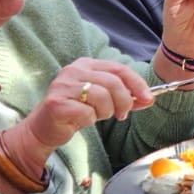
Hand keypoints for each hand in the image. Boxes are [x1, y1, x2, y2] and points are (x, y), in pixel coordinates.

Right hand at [9, 58, 154, 173]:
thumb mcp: (104, 102)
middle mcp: (73, 71)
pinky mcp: (56, 103)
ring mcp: (62, 86)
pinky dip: (90, 120)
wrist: (44, 129)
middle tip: (122, 114)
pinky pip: (87, 112)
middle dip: (124, 101)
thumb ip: (125, 97)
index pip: (119, 68)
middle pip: (113, 82)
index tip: (149, 98)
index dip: (137, 84)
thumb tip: (149, 98)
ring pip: (101, 96)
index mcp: (86, 65)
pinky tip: (81, 120)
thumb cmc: (76, 112)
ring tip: (98, 116)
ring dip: (106, 112)